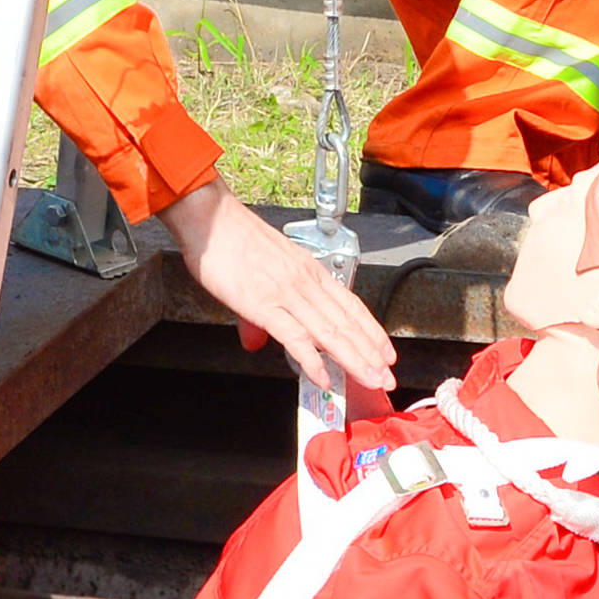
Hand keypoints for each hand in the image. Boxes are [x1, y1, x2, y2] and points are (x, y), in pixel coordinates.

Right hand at [161, 182, 400, 411]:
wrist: (211, 218)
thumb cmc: (233, 237)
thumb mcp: (264, 267)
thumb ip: (265, 307)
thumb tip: (257, 339)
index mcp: (308, 270)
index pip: (350, 304)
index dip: (371, 331)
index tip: (386, 351)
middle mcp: (304, 282)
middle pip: (347, 323)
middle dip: (371, 353)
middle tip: (387, 376)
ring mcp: (286, 294)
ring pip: (329, 332)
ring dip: (353, 360)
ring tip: (370, 380)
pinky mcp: (264, 305)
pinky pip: (294, 337)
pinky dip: (312, 360)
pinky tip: (323, 377)